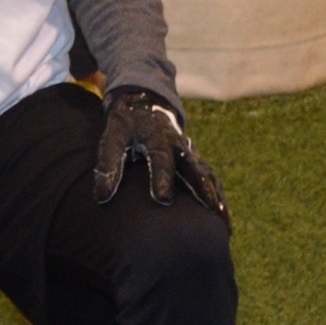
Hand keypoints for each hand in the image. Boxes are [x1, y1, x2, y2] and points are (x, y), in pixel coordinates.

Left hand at [92, 86, 221, 209]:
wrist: (144, 103)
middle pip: (194, 168)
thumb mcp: (112, 138)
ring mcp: (189, 152)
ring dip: (215, 196)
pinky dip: (217, 195)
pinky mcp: (194, 160)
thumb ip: (108, 165)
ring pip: (206, 175)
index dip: (161, 177)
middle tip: (211, 212)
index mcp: (157, 136)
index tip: (163, 198)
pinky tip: (222, 216)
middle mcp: (179, 144)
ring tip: (223, 221)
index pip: (160, 158)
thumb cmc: (125, 125)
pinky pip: (209, 178)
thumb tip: (102, 197)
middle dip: (203, 190)